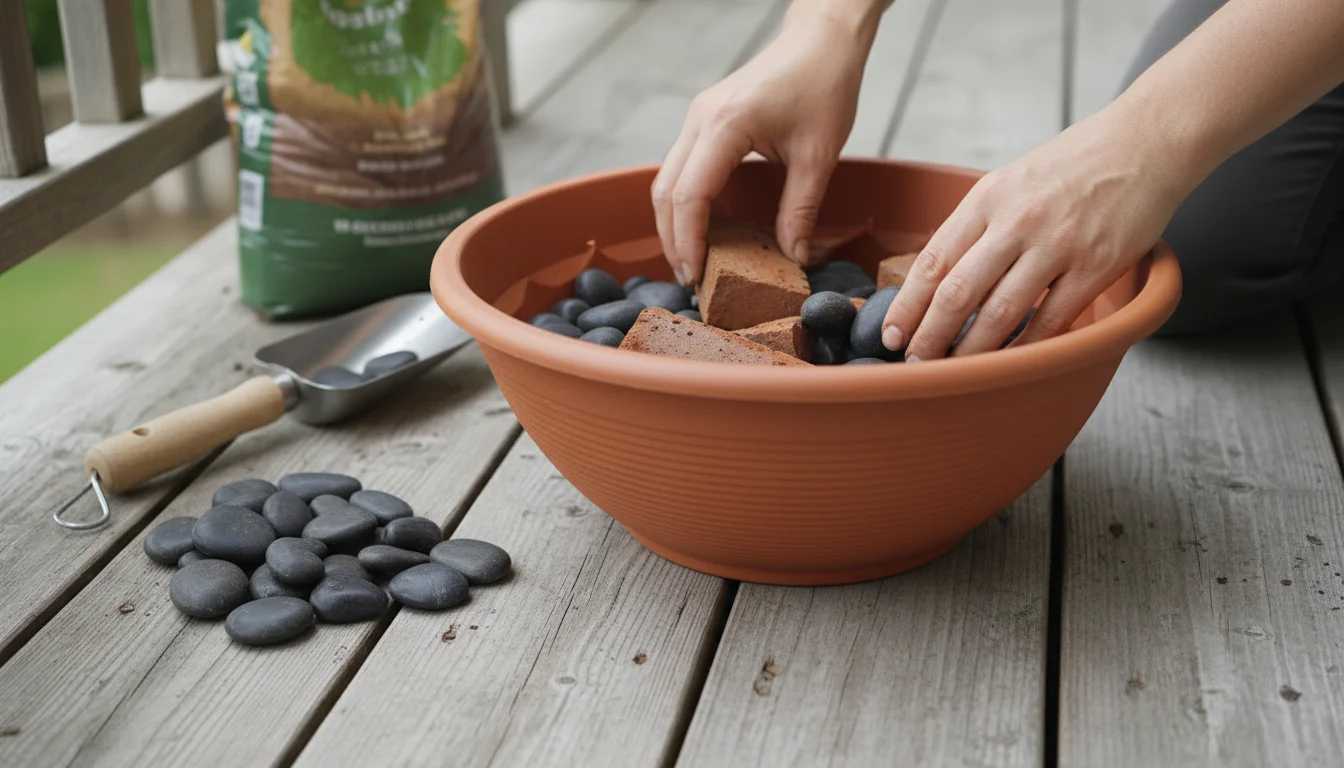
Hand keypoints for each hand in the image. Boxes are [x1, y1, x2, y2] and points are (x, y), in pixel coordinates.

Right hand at [653, 14, 872, 285]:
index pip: (690, 196)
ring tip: (692, 259)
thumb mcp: (819, 155)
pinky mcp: (704, 119)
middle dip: (672, 239)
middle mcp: (700, 119)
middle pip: (665, 191)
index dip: (689, 241)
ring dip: (673, 222)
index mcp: (726, 125)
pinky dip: (684, 201)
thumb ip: (801, 210)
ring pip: (666, 179)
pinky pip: (681, 167)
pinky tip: (703, 227)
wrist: (821, 40)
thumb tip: (793, 257)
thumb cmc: (824, 85)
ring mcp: (698, 117)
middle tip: (690, 279)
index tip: (697, 276)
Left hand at [880, 105, 1194, 359]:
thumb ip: (977, 226)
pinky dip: (1026, 348)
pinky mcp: (1097, 265)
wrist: (1145, 142)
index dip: (907, 305)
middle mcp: (1017, 221)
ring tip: (954, 374)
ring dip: (972, 352)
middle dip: (929, 337)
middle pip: (958, 294)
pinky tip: (1009, 364)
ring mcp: (1058, 244)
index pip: (933, 261)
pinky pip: (1052, 320)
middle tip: (913, 364)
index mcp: (987, 198)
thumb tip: (938, 278)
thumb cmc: (1074, 165)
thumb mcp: (1010, 181)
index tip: (890, 335)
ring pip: (1000, 314)